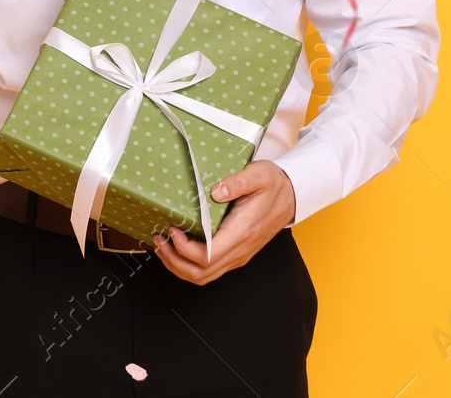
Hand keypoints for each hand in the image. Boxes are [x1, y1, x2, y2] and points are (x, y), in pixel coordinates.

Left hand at [153, 159, 295, 284]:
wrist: (291, 196)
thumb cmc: (274, 185)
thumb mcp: (259, 174)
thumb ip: (238, 182)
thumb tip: (216, 191)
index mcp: (243, 232)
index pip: (207, 255)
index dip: (184, 249)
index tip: (172, 230)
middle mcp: (240, 249)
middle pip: (201, 272)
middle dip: (174, 261)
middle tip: (159, 241)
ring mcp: (238, 255)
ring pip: (203, 276)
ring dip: (179, 266)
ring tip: (163, 247)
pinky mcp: (236, 254)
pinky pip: (209, 270)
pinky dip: (189, 265)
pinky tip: (178, 250)